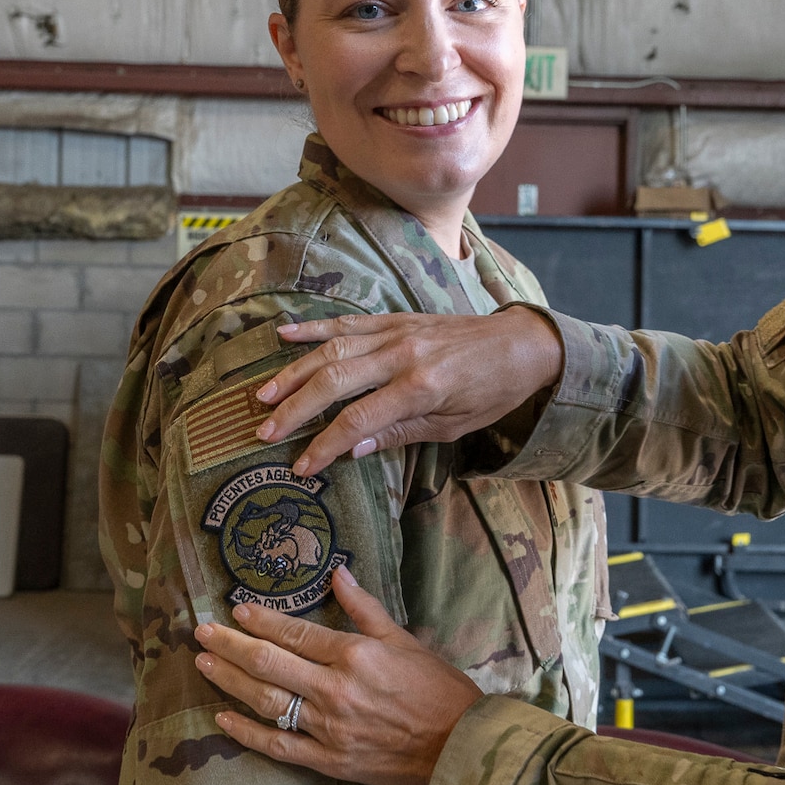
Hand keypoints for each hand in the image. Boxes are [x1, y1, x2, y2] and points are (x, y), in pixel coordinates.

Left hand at [194, 566, 483, 784]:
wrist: (458, 744)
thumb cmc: (437, 688)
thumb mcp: (404, 639)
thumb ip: (365, 608)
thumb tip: (337, 573)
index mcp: (355, 655)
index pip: (295, 632)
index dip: (261, 619)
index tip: (236, 609)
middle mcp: (334, 689)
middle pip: (269, 663)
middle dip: (230, 646)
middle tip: (201, 632)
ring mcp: (327, 727)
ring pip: (266, 701)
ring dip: (230, 681)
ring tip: (203, 664)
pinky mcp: (328, 759)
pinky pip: (278, 745)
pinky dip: (247, 732)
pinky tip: (223, 717)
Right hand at [254, 305, 564, 476]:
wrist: (520, 344)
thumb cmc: (491, 391)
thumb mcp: (453, 426)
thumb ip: (399, 434)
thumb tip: (349, 450)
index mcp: (421, 386)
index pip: (359, 419)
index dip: (325, 445)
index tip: (302, 466)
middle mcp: (403, 354)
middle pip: (335, 380)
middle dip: (296, 408)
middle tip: (265, 432)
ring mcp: (397, 331)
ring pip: (333, 348)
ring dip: (294, 371)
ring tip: (263, 395)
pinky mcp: (396, 318)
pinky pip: (348, 322)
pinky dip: (314, 328)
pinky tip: (284, 335)